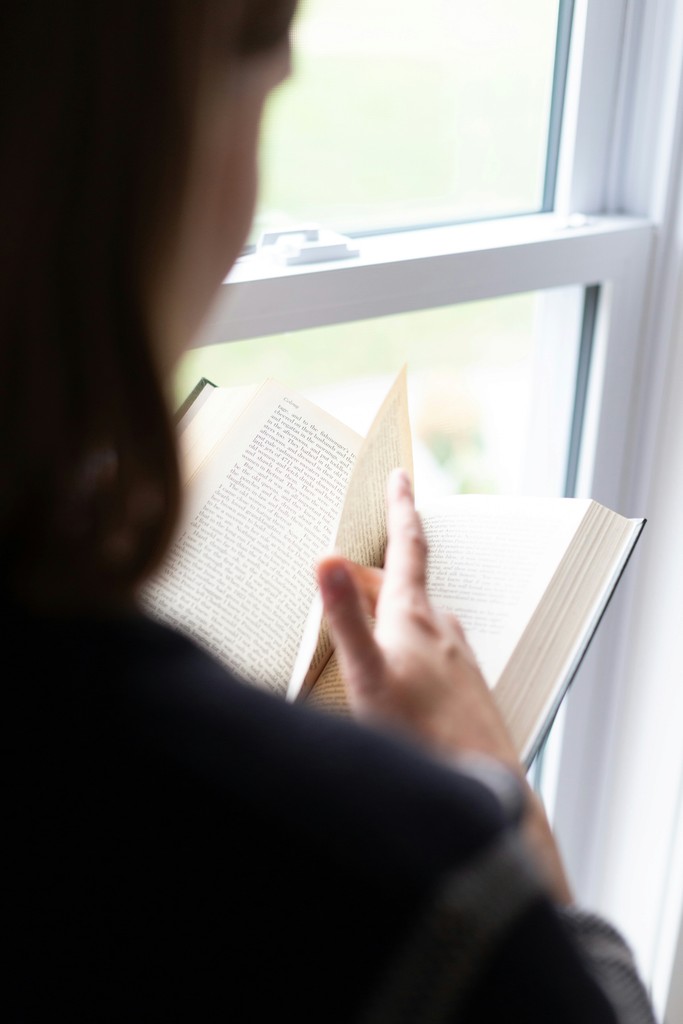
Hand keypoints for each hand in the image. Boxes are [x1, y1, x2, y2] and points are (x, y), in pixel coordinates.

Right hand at [316, 467, 519, 769]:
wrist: (483, 784)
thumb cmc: (423, 737)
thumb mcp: (368, 676)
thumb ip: (345, 619)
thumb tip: (326, 561)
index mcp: (414, 617)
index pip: (407, 547)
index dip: (400, 508)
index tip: (399, 476)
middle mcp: (442, 628)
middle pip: (403, 586)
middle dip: (373, 575)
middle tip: (344, 574)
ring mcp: (457, 656)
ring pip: (417, 619)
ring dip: (390, 613)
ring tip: (364, 626)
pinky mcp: (464, 684)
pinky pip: (430, 649)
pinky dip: (406, 645)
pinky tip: (398, 675)